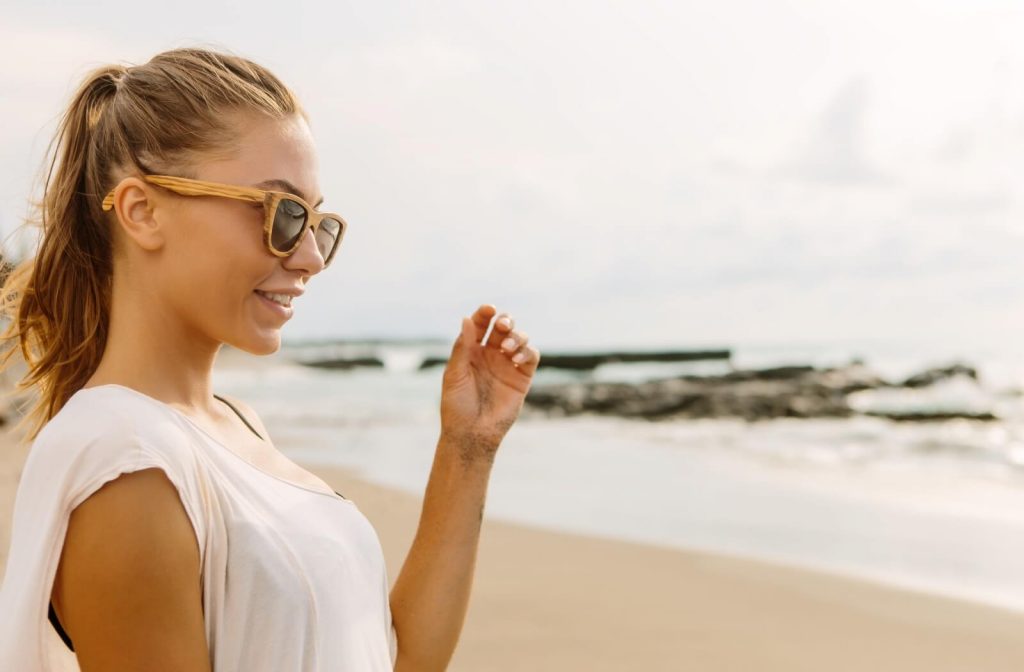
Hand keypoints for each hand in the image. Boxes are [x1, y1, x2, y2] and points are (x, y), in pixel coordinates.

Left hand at [439, 304, 540, 462]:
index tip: (489, 309)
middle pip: (503, 327)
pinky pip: (531, 356)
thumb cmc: (457, 405)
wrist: (472, 433)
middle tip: (503, 326)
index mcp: (471, 350)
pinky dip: (528, 351)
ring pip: (519, 338)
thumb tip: (466, 319)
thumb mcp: (454, 374)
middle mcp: (490, 355)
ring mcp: (507, 365)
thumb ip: (462, 347)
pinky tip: (517, 357)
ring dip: (516, 337)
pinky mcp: (521, 378)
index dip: (485, 313)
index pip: (480, 324)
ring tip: (508, 348)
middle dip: (505, 320)